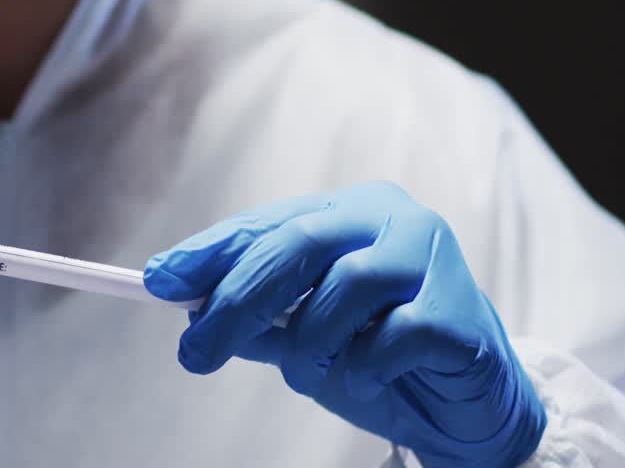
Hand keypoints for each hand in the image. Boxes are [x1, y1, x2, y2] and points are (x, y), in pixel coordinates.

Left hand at [144, 182, 546, 467]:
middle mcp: (391, 219)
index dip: (210, 251)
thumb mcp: (303, 337)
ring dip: (309, 345)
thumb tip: (186, 310)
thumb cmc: (377, 359)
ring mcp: (432, 258)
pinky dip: (363, 367)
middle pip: (298, 244)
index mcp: (348, 213)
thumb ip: (256, 318)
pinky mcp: (461, 312)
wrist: (468, 411)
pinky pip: (392, 337)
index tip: (156, 281)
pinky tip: (368, 377)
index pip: (266, 223)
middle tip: (194, 351)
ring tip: (310, 374)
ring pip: (344, 287)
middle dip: (237, 301)